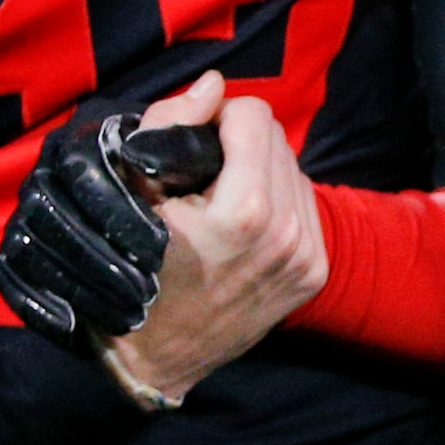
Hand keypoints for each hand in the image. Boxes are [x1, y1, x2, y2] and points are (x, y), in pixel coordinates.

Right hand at [98, 72, 327, 408]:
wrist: (153, 360)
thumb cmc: (130, 268)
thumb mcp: (130, 191)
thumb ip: (168, 124)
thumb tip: (214, 84)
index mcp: (246, 212)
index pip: (253, 114)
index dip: (215, 118)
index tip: (190, 144)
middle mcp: (287, 235)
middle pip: (276, 136)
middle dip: (238, 141)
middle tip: (201, 174)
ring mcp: (306, 258)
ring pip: (293, 165)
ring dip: (260, 168)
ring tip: (220, 199)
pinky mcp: (315, 274)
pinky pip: (305, 202)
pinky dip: (277, 199)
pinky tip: (244, 223)